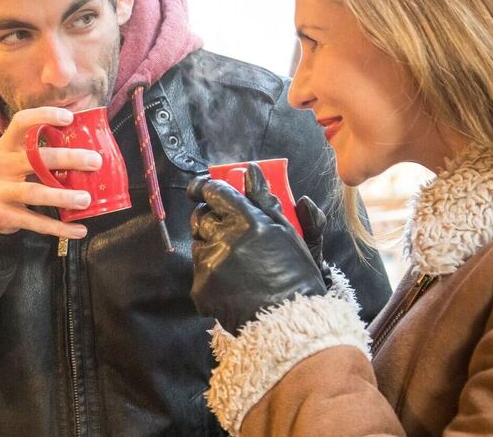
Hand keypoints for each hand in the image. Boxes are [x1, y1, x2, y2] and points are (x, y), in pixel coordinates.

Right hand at [0, 107, 100, 238]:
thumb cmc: (12, 176)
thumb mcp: (19, 158)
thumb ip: (44, 153)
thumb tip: (89, 148)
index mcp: (7, 145)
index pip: (20, 122)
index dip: (43, 116)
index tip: (68, 118)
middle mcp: (0, 165)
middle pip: (34, 158)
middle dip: (67, 159)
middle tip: (94, 162)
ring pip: (34, 192)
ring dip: (62, 196)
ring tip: (86, 200)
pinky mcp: (2, 215)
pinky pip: (34, 222)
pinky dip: (59, 227)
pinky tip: (79, 230)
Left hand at [188, 163, 325, 332]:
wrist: (289, 321)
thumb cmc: (295, 275)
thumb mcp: (288, 232)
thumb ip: (267, 199)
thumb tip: (251, 171)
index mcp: (248, 221)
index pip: (214, 192)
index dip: (206, 187)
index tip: (204, 188)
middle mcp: (224, 238)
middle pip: (200, 216)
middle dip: (208, 217)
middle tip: (222, 226)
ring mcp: (209, 264)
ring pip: (197, 242)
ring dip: (209, 245)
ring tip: (234, 260)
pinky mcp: (200, 286)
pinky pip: (198, 271)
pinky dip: (210, 273)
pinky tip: (231, 282)